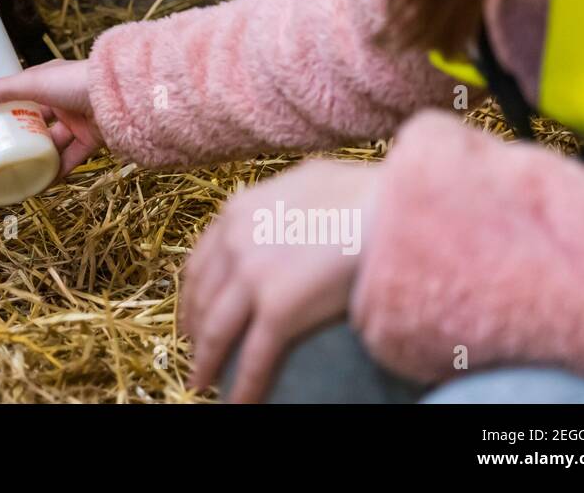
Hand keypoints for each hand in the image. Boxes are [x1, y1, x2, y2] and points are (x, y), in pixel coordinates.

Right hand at [0, 59, 104, 178]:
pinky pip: (71, 159)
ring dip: (37, 158)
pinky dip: (56, 171)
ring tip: (16, 172)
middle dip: (20, 136)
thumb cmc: (75, 81)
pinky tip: (40, 184)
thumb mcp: (32, 82)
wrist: (120, 95)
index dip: (4, 107)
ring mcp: (78, 121)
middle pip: (37, 122)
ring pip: (53, 144)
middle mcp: (64, 100)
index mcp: (49, 81)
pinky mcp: (92, 140)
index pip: (22, 93)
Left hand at [181, 159, 381, 400]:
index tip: (194, 314)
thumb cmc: (363, 191)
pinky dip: (242, 386)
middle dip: (194, 329)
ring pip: (216, 331)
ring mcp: (252, 277)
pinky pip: (253, 357)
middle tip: (196, 351)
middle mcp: (235, 241)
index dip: (193, 293)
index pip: (201, 261)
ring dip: (206, 361)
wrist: (390, 208)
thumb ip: (279, 198)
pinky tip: (237, 403)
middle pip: (201, 297)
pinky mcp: (278, 309)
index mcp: (239, 211)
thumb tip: (281, 208)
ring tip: (204, 382)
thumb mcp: (305, 179)